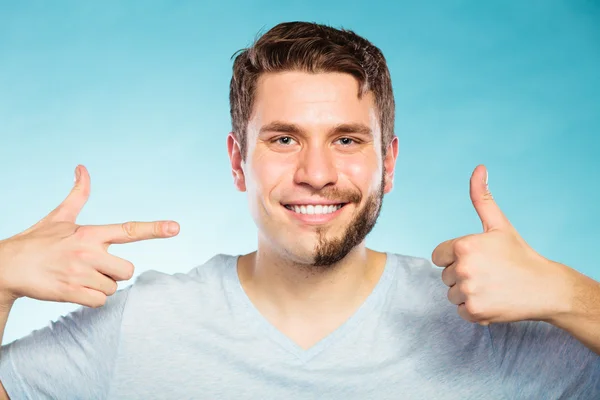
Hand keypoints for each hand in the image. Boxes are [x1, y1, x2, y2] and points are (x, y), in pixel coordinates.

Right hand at [0, 165, 179, 307]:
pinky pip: (100, 301)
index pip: (129, 230)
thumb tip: (82, 167)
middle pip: (127, 270)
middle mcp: (88, 251)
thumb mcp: (59, 216)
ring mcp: (80, 272)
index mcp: (90, 233)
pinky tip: (74, 289)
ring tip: (79, 276)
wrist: (7, 267)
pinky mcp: (71, 291)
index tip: (175, 228)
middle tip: (93, 267)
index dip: (154, 229)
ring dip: (101, 286)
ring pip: (113, 287)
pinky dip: (91, 299)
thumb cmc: (38, 242)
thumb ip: (78, 194)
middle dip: (115, 272)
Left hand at [431, 165, 571, 324]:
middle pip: (445, 275)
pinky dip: (473, 308)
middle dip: (462, 274)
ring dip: (467, 292)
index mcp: (463, 246)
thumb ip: (482, 197)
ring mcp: (468, 292)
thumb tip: (478, 168)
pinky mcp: (474, 312)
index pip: (438, 256)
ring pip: (452, 293)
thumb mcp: (499, 224)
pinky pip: (460, 310)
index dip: (455, 257)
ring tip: (491, 285)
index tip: (476, 257)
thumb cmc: (519, 254)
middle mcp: (463, 269)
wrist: (545, 287)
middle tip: (488, 272)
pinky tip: (492, 299)